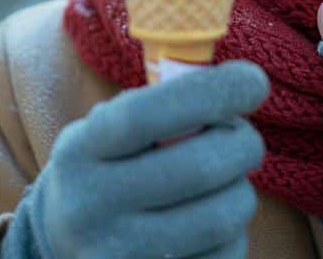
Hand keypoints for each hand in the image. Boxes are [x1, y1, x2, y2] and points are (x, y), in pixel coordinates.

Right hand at [3, 61, 268, 258]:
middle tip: (243, 138)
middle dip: (243, 142)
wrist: (69, 246)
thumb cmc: (110, 170)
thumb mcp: (108, 131)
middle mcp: (90, 210)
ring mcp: (119, 258)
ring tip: (221, 185)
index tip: (253, 80)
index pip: (146, 116)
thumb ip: (158, 105)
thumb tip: (234, 87)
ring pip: (224, 214)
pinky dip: (232, 233)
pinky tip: (209, 225)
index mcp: (79, 153)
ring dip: (240, 191)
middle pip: (201, 167)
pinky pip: (227, 255)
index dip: (211, 92)